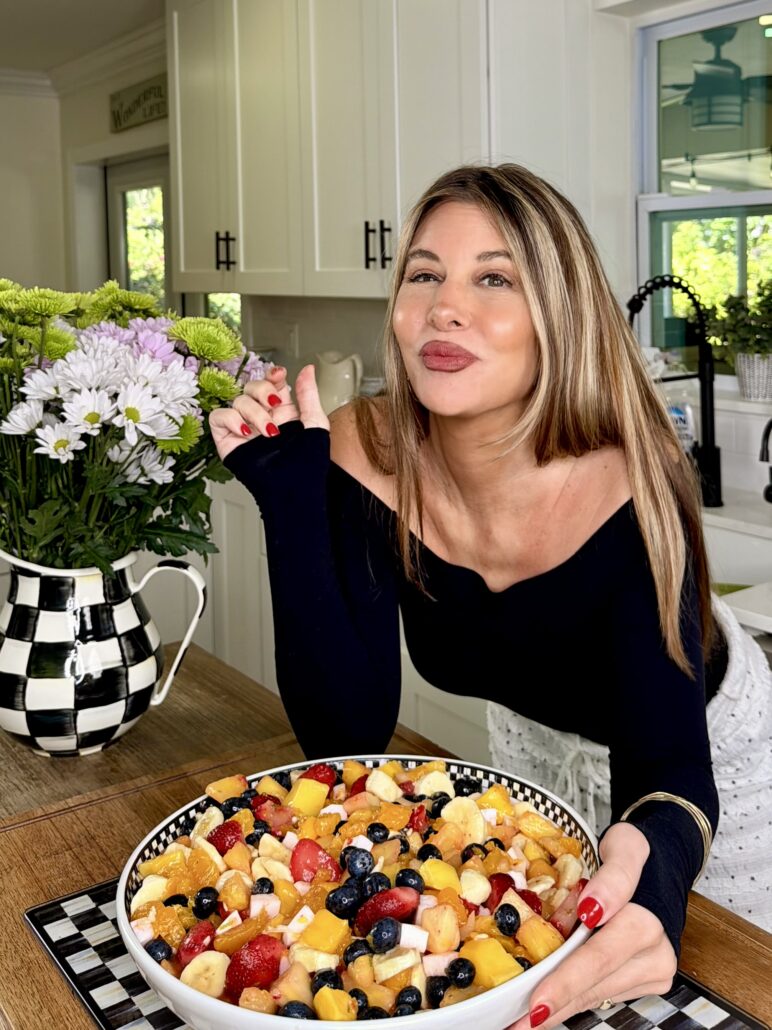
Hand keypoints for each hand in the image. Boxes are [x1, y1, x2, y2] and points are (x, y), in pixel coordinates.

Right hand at [208, 364, 329, 460]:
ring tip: (270, 432)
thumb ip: (309, 394)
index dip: (272, 376)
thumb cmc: (308, 464)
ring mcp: (244, 428)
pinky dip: (230, 419)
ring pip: (238, 400)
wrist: (293, 489)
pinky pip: (219, 416)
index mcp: (282, 413)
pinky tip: (245, 431)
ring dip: (255, 413)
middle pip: (252, 387)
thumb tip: (308, 369)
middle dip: (263, 390)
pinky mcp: (228, 440)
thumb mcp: (314, 423)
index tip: (279, 375)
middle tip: (275, 404)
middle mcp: (261, 418)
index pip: (271, 384)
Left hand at [507, 823, 675, 1029]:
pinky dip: (572, 999)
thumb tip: (594, 906)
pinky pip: (602, 992)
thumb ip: (615, 875)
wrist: (664, 866)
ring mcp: (652, 971)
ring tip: (521, 1022)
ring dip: (560, 1008)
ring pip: (597, 995)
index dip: (567, 980)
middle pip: (595, 983)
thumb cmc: (636, 854)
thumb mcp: (626, 846)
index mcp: (646, 921)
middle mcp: (654, 954)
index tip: (538, 1001)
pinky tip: (546, 1008)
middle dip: (554, 1003)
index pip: (599, 956)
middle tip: (517, 1022)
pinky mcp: (645, 980)